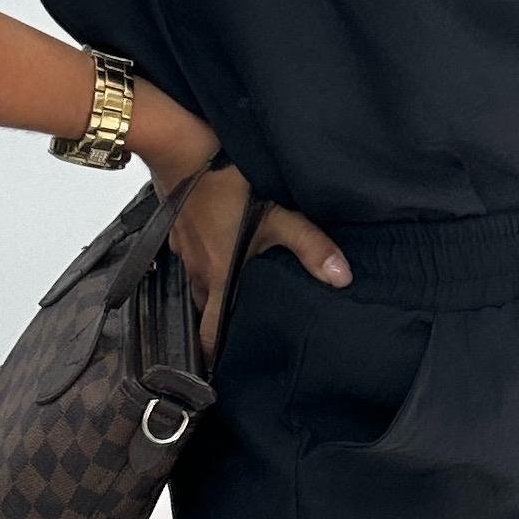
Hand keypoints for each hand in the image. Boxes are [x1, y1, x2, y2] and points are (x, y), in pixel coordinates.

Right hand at [155, 156, 349, 357]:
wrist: (181, 148)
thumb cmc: (226, 184)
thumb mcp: (276, 216)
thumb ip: (309, 246)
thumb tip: (342, 278)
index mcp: (218, 279)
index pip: (208, 334)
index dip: (214, 356)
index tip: (223, 371)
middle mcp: (196, 273)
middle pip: (205, 310)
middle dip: (219, 323)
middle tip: (241, 330)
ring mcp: (183, 251)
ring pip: (198, 284)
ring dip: (214, 291)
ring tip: (236, 292)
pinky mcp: (176, 230)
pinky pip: (190, 258)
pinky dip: (205, 262)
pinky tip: (221, 250)